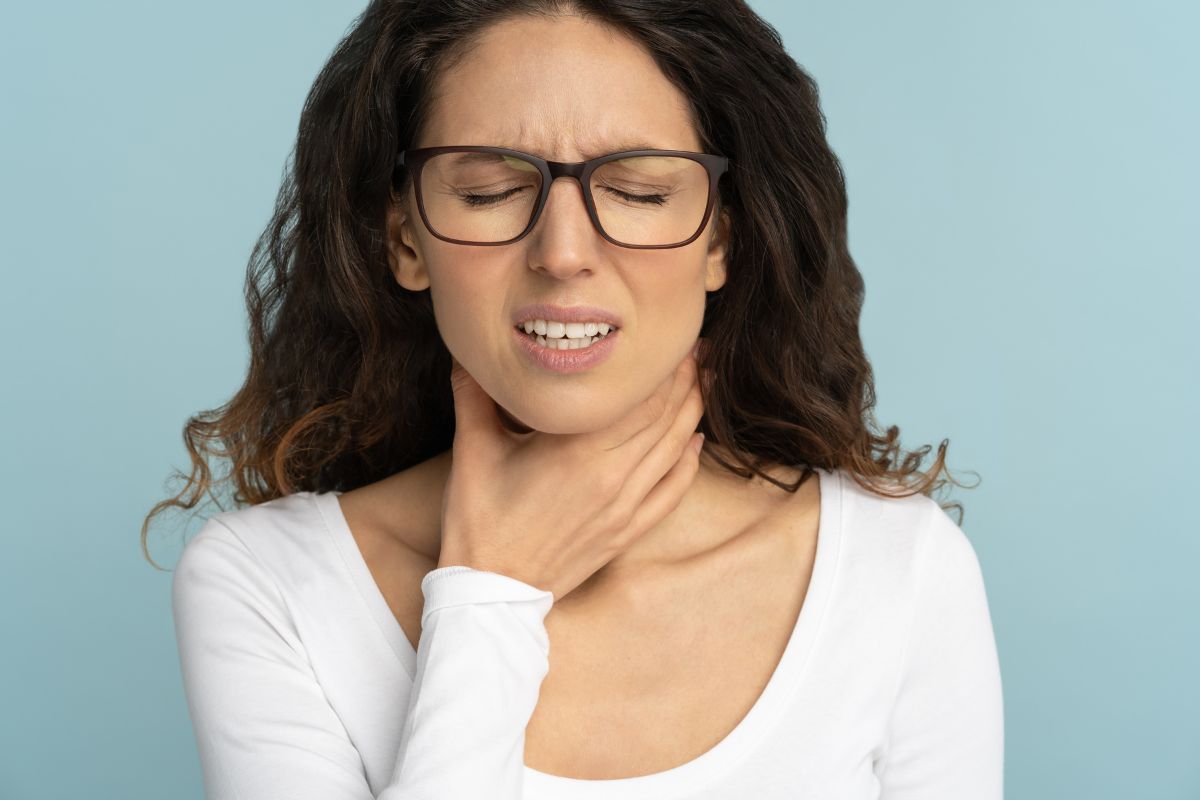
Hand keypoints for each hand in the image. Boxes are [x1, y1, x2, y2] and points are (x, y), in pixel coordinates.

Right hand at [437, 342, 706, 601]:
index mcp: (578, 450)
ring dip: (692, 412)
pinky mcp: (627, 531)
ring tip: (703, 380)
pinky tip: (696, 442)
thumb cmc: (480, 519)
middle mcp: (612, 476)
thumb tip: (464, 350)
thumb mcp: (472, 450)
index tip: (670, 338)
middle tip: (695, 348)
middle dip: (684, 379)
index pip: (639, 398)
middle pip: (665, 417)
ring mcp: (624, 507)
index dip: (662, 366)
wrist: (492, 590)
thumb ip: (473, 394)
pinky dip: (689, 463)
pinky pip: (672, 492)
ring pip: (674, 450)